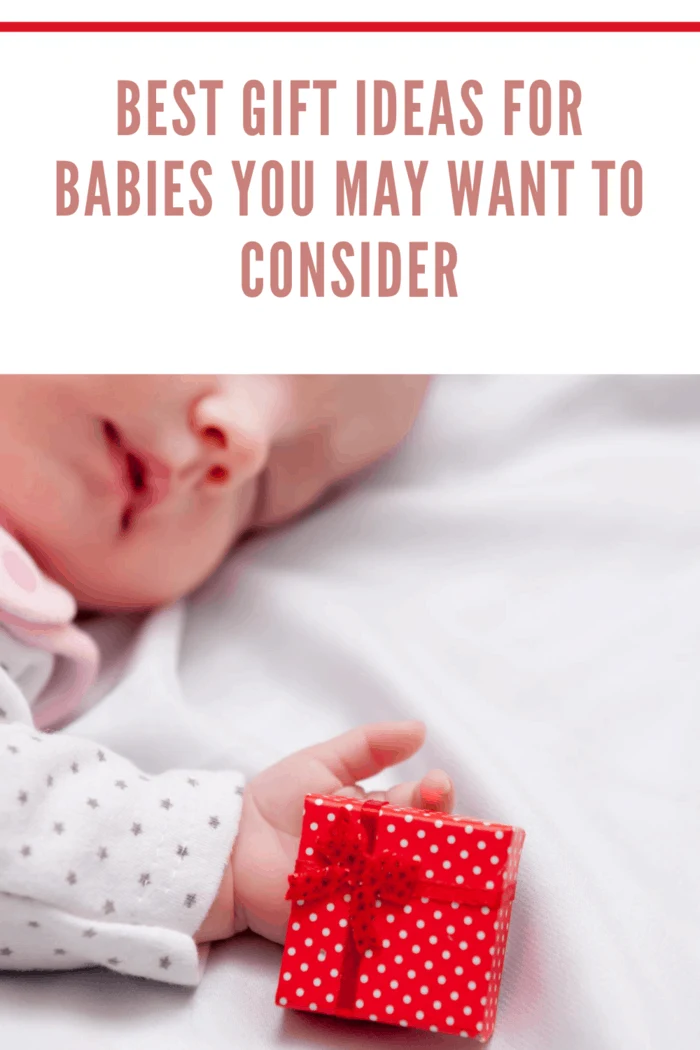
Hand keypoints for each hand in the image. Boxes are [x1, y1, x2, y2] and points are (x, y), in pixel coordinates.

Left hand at [196, 722, 452, 944]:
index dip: (435, 794)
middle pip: (424, 845)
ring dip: (427, 876)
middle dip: (440, 832)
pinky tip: (413, 907)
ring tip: (430, 862)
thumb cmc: (273, 803)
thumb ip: (368, 745)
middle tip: (435, 821)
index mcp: (376, 814)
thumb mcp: (320, 762)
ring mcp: (367, 888)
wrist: (231, 849)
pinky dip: (399, 918)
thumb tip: (420, 729)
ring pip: (411, 884)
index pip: (419, 804)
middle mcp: (379, 852)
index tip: (436, 785)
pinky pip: (381, 922)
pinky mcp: (348, 922)